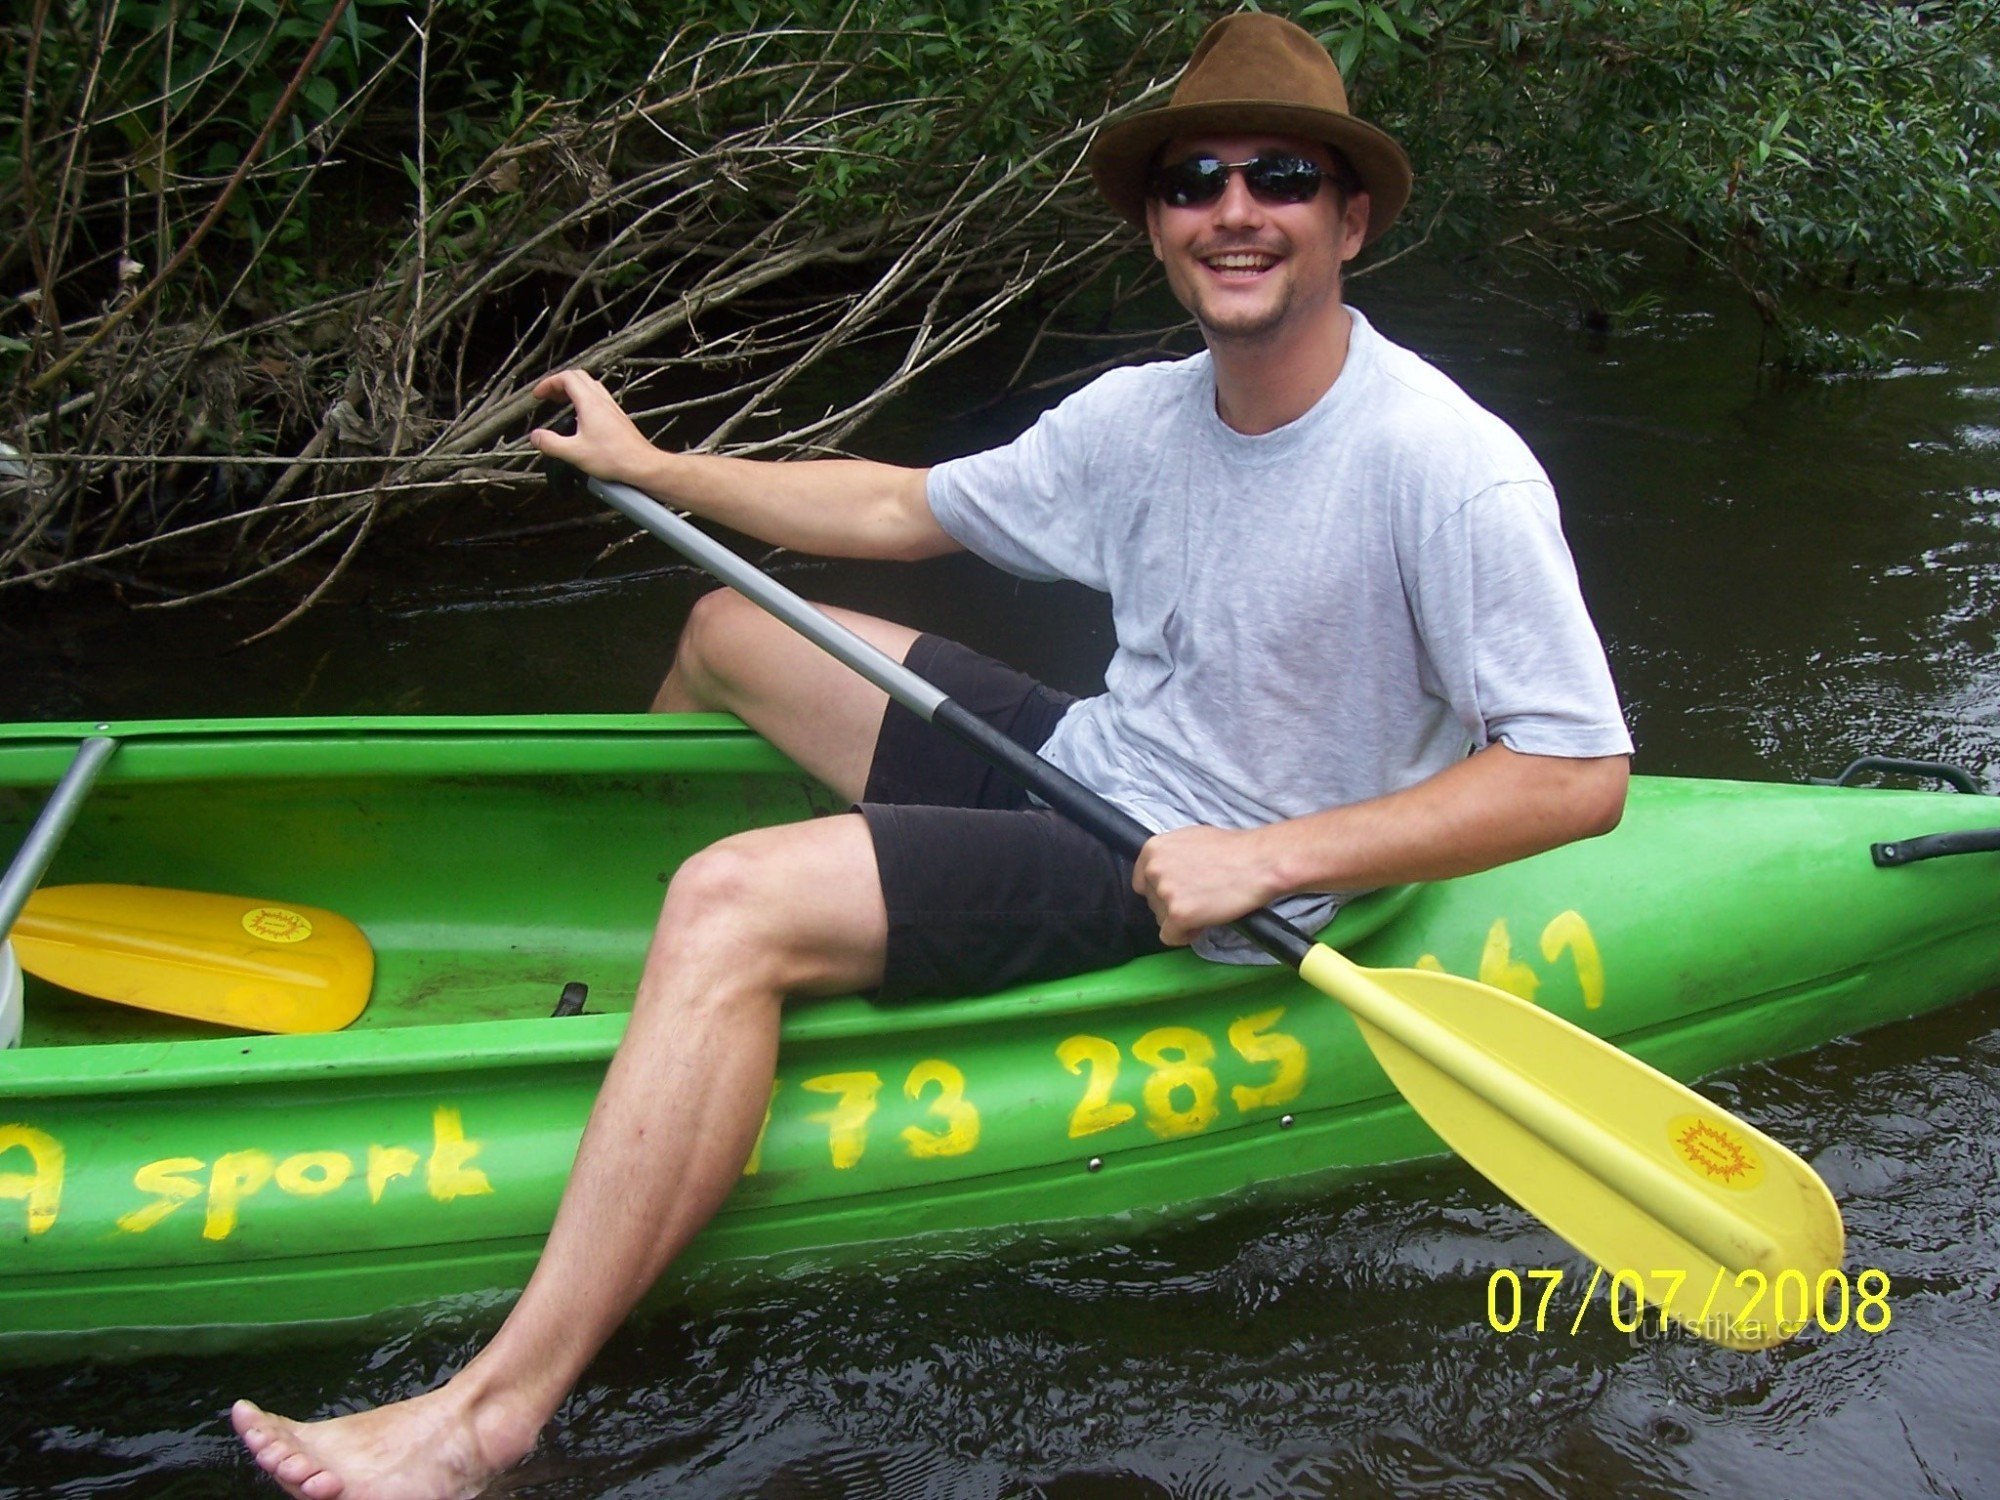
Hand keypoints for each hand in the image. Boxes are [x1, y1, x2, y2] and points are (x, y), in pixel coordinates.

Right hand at [528, 369, 659, 489]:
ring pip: (591, 386)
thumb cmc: (615, 458)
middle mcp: (602, 401)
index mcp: (590, 403)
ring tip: (562, 402)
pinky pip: (600, 399)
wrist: (642, 465)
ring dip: (574, 390)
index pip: (566, 378)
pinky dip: (585, 400)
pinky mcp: (618, 418)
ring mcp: (612, 408)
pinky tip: (581, 417)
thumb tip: (536, 437)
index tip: (539, 395)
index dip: (548, 383)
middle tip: (549, 396)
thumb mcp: (574, 453)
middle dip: (559, 383)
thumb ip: (551, 444)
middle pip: (579, 377)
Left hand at [1131, 824, 1279, 946]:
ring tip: (1207, 907)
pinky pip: (1170, 937)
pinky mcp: (1178, 914)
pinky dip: (1186, 935)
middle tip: (1201, 898)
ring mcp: (1164, 892)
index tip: (1180, 892)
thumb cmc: (1232, 849)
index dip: (1161, 890)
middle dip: (1173, 905)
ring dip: (1181, 920)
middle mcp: (1153, 869)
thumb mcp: (1190, 839)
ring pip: (1161, 920)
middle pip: (1152, 902)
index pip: (1141, 881)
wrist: (1258, 862)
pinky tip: (1204, 922)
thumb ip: (1171, 856)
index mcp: (1153, 849)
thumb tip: (1165, 870)